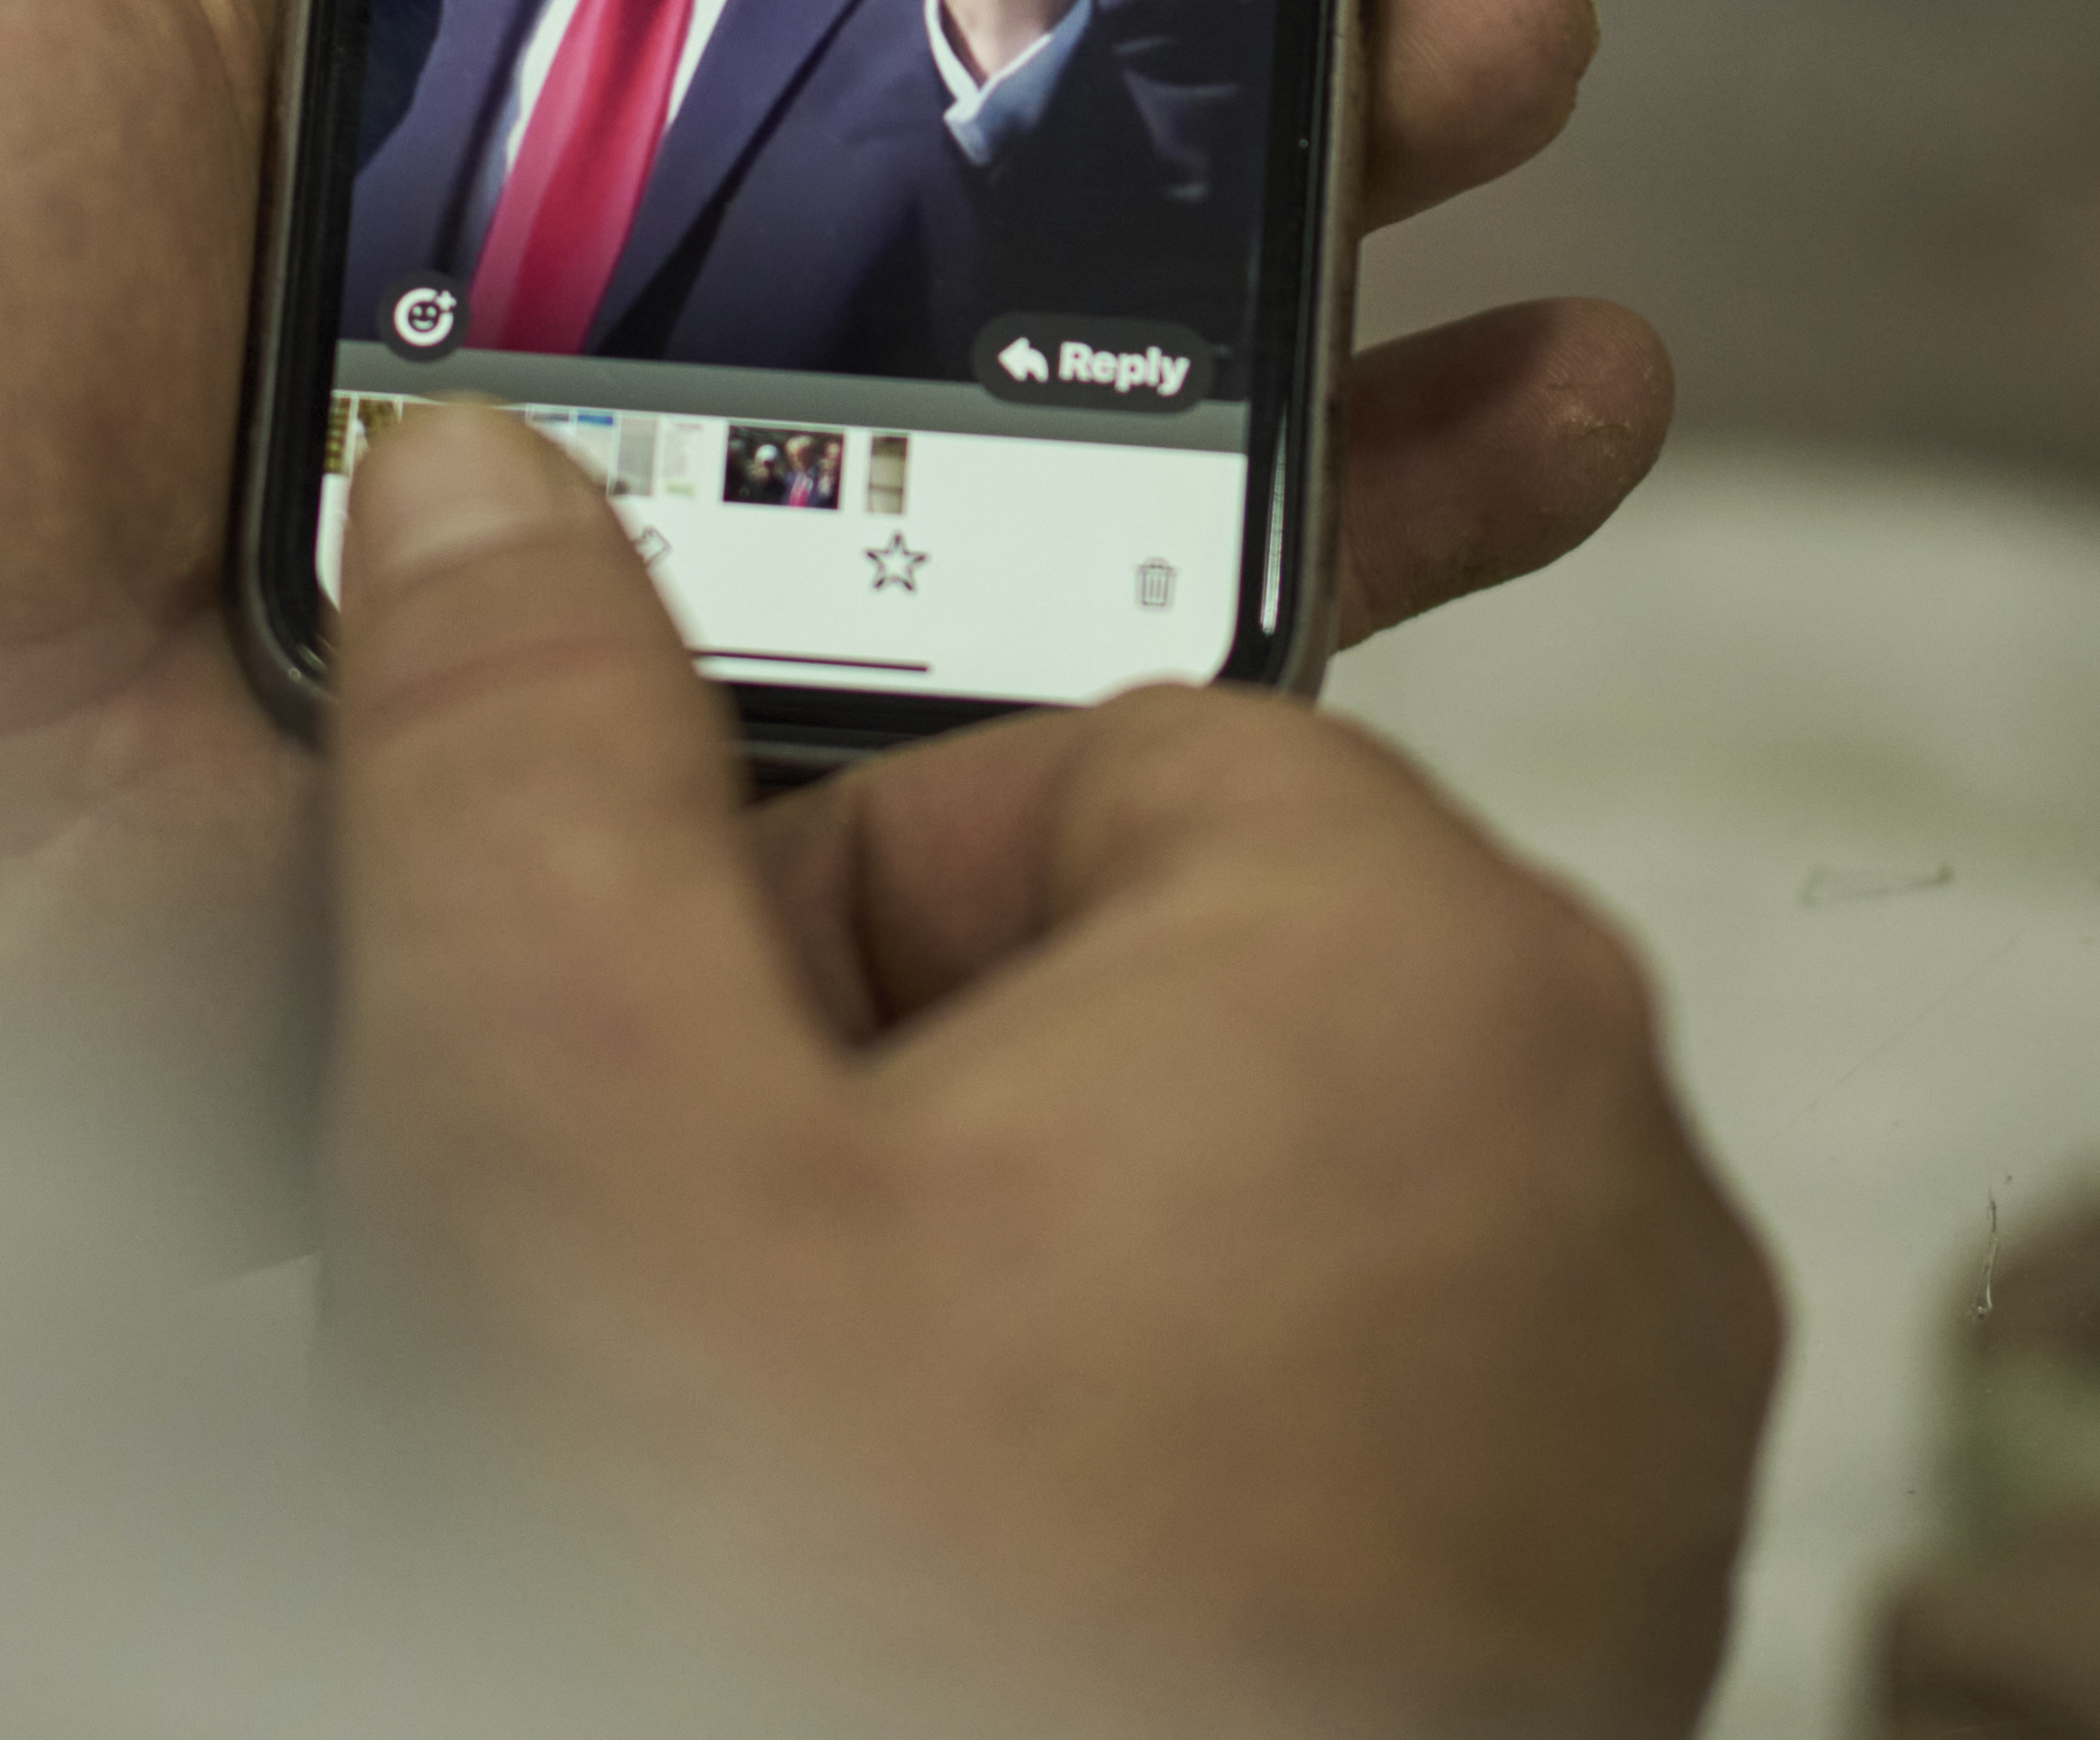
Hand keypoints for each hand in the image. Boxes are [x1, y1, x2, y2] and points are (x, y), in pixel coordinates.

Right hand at [332, 403, 1778, 1735]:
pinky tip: (937, 1619)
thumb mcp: (560, 1123)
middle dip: (888, 1123)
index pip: (1053, 749)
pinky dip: (1121, 1503)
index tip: (667, 1130)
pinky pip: (1307, 1448)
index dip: (797, 922)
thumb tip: (477, 477)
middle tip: (701, 1341)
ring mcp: (1622, 1436)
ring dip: (984, 1319)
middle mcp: (1607, 1168)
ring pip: (1208, 1223)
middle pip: (1137, 982)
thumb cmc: (811, 1639)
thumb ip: (510, 745)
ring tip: (798, 1504)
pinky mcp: (1579, 1644)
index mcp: (1428, 962)